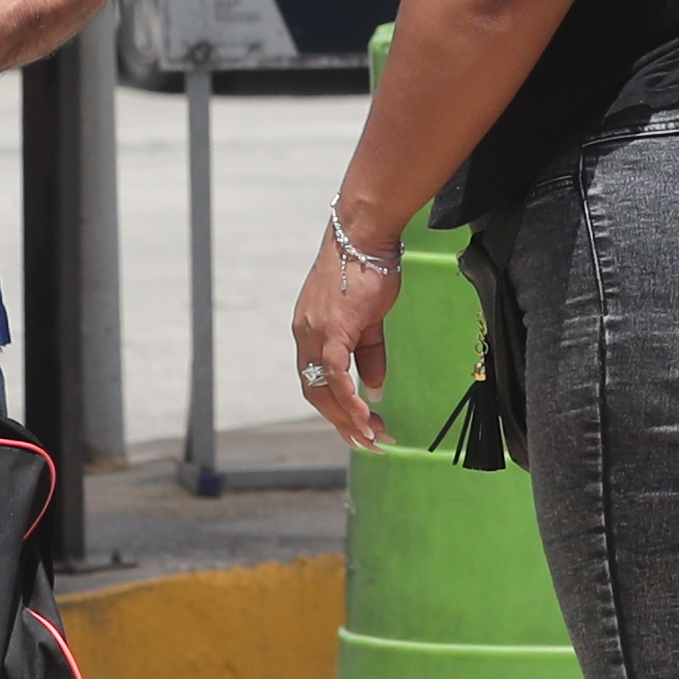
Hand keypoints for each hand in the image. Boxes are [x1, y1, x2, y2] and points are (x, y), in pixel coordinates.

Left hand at [288, 228, 396, 451]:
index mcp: (310, 332)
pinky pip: (335, 375)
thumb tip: (374, 388)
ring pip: (323, 389)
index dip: (335, 408)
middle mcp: (305, 336)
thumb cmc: (367, 268)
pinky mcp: (331, 330)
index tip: (358, 427)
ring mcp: (314, 333)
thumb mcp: (369, 319)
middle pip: (315, 393)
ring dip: (347, 417)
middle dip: (341, 422)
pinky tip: (364, 416)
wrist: (363, 235)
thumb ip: (369, 354)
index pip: (315, 381)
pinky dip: (348, 399)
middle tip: (367, 443)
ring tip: (372, 436)